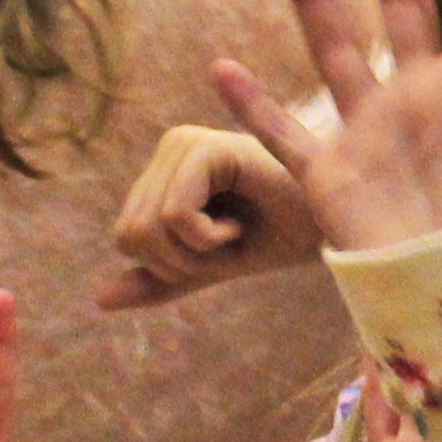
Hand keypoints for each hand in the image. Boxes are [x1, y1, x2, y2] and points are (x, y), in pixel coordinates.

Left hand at [98, 126, 316, 308]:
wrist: (342, 227)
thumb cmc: (284, 236)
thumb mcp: (214, 266)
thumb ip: (162, 279)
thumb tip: (99, 299)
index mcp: (168, 168)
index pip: (126, 237)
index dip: (171, 265)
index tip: (222, 246)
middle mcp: (172, 146)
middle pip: (130, 235)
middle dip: (182, 262)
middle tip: (230, 244)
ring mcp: (187, 142)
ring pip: (147, 229)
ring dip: (197, 253)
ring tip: (237, 232)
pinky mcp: (207, 149)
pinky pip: (174, 218)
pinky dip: (206, 240)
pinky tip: (241, 223)